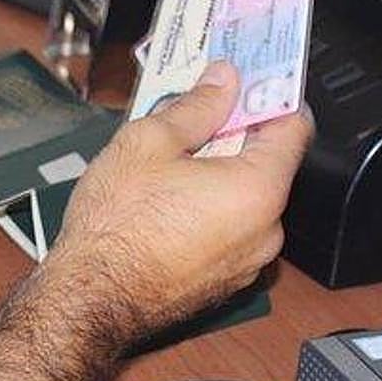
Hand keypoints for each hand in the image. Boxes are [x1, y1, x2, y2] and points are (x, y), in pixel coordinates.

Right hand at [48, 61, 313, 337]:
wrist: (87, 300)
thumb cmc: (114, 227)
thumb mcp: (147, 143)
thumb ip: (196, 106)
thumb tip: (223, 81)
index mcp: (259, 189)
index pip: (294, 124)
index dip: (268, 94)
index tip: (245, 80)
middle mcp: (266, 231)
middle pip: (265, 165)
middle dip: (232, 137)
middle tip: (191, 121)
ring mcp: (245, 263)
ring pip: (243, 202)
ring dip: (216, 178)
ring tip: (166, 169)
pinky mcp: (221, 284)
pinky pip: (226, 234)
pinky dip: (205, 214)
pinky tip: (163, 208)